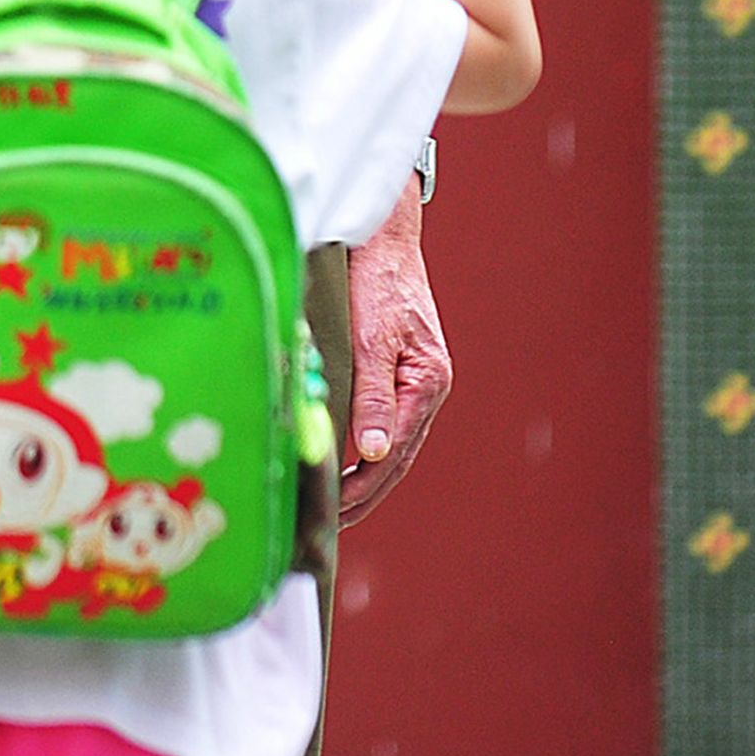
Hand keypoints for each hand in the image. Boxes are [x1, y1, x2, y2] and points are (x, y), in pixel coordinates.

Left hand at [339, 180, 451, 524]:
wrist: (381, 232)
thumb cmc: (378, 277)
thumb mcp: (374, 335)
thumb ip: (375, 395)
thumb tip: (373, 454)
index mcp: (427, 383)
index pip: (394, 454)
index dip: (363, 488)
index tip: (333, 512)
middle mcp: (425, 388)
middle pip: (395, 458)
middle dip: (364, 493)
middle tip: (327, 523)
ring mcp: (412, 380)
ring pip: (389, 444)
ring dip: (362, 476)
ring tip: (330, 504)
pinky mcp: (394, 369)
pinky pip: (380, 421)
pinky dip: (361, 446)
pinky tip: (339, 459)